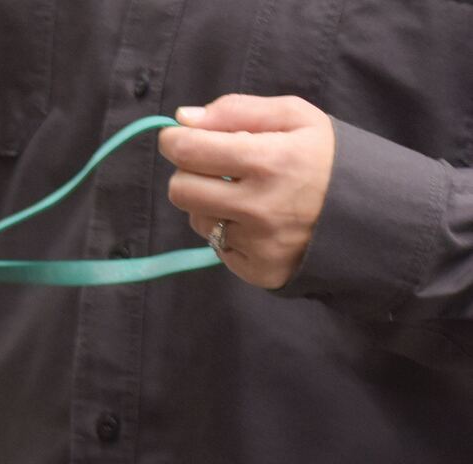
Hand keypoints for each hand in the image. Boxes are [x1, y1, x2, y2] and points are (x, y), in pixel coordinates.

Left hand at [158, 95, 335, 289]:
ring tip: (247, 195)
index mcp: (270, 160)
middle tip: (212, 167)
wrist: (371, 213)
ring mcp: (257, 243)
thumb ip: (237, 111)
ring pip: (197, 219)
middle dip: (189, 174)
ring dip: (210, 204)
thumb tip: (183, 118)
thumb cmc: (327, 158)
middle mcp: (260, 206)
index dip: (175, 142)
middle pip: (181, 190)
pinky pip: (217, 246)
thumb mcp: (296, 117)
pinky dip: (229, 231)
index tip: (176, 138)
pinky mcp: (256, 269)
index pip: (191, 152)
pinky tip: (258, 222)